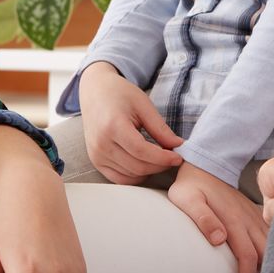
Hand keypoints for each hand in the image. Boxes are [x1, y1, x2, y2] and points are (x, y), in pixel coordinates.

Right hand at [80, 62, 183, 183]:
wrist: (95, 92)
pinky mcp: (96, 162)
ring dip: (150, 171)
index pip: (142, 151)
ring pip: (131, 176)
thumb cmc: (119, 94)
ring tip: (159, 158)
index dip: (163, 158)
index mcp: (113, 126)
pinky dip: (136, 176)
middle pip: (138, 167)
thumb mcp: (144, 105)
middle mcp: (101, 144)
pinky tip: (145, 164)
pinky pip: (120, 179)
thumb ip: (160, 128)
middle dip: (160, 165)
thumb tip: (178, 146)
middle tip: (172, 157)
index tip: (178, 157)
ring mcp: (96, 155)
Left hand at [169, 162, 269, 272]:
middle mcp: (248, 220)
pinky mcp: (255, 215)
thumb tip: (219, 239)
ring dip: (273, 263)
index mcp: (234, 221)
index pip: (247, 255)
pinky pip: (271, 234)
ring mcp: (254, 217)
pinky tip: (273, 262)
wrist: (205, 165)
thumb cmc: (191, 187)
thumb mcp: (188, 200)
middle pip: (266, 254)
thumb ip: (203, 219)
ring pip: (272, 244)